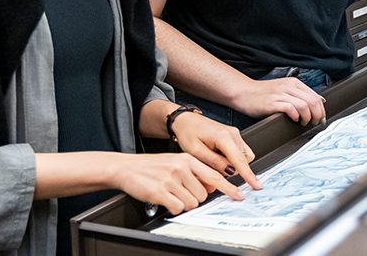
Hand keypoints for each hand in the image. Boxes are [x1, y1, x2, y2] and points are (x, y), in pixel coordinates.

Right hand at [111, 152, 241, 215]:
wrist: (127, 168)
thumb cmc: (151, 167)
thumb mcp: (176, 162)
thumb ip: (195, 172)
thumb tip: (212, 186)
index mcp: (188, 159)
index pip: (214, 175)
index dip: (229, 187)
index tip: (240, 195)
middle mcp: (181, 167)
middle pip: (203, 194)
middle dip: (195, 197)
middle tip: (181, 192)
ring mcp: (171, 180)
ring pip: (192, 203)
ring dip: (184, 203)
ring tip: (171, 194)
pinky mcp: (161, 192)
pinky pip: (178, 208)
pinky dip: (174, 207)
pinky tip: (165, 199)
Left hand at [169, 112, 262, 190]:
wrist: (185, 120)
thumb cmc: (188, 132)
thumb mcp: (196, 151)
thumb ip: (215, 163)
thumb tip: (231, 172)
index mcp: (224, 136)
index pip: (240, 160)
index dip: (248, 175)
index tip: (256, 185)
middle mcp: (233, 134)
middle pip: (243, 160)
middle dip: (231, 169)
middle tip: (212, 166)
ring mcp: (235, 134)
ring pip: (242, 157)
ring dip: (231, 164)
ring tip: (213, 159)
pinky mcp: (233, 136)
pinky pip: (239, 152)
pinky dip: (230, 159)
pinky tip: (216, 155)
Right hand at [233, 77, 325, 125]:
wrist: (244, 92)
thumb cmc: (263, 94)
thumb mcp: (283, 90)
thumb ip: (297, 96)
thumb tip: (314, 107)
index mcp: (294, 83)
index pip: (316, 96)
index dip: (322, 110)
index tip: (321, 118)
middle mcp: (289, 87)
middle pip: (313, 101)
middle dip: (317, 115)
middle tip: (314, 123)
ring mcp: (280, 94)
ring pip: (304, 105)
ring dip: (307, 117)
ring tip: (303, 122)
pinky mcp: (272, 103)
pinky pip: (291, 109)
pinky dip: (296, 116)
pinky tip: (293, 120)